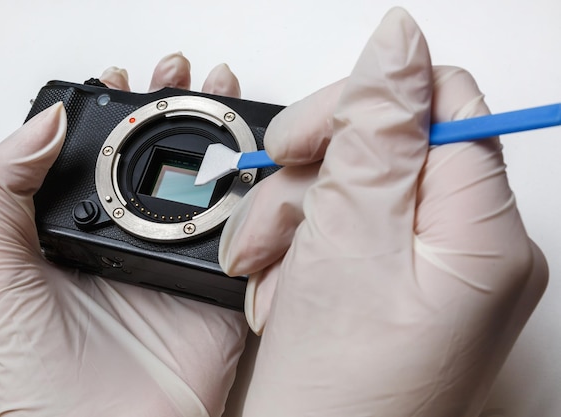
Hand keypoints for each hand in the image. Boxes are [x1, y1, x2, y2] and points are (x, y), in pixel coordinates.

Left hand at [0, 54, 246, 416]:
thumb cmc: (38, 373)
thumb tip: (41, 122)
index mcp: (86, 226)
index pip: (104, 151)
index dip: (116, 109)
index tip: (124, 78)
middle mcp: (136, 235)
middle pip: (164, 155)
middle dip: (176, 107)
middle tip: (183, 76)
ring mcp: (181, 258)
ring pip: (209, 183)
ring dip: (221, 137)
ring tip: (224, 99)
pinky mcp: (221, 284)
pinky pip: (247, 232)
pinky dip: (257, 195)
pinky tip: (256, 164)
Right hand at [220, 8, 547, 415]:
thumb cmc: (340, 389)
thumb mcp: (350, 239)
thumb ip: (379, 130)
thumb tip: (398, 40)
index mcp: (483, 231)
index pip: (441, 103)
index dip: (366, 106)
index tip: (307, 140)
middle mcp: (467, 246)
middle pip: (388, 146)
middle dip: (313, 175)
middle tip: (275, 214)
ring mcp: (427, 267)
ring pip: (351, 188)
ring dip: (293, 220)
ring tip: (270, 272)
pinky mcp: (389, 282)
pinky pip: (340, 229)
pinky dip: (298, 249)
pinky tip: (283, 288)